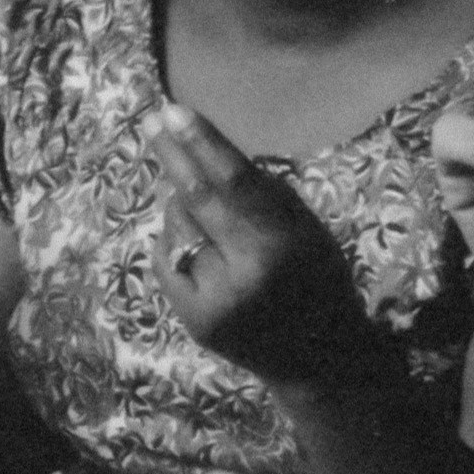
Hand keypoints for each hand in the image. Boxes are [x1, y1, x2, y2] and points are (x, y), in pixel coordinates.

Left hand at [147, 104, 391, 385]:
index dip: (201, 143)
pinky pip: (167, 261)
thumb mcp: (308, 232)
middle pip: (194, 200)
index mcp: (279, 245)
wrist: (318, 362)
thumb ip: (263, 197)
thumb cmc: (320, 283)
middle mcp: (241, 272)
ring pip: (177, 229)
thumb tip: (207, 155)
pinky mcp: (192, 320)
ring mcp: (211, 300)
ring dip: (181, 207)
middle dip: (171, 156)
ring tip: (204, 210)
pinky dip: (175, 243)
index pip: (232, 182)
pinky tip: (196, 245)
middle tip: (152, 124)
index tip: (173, 112)